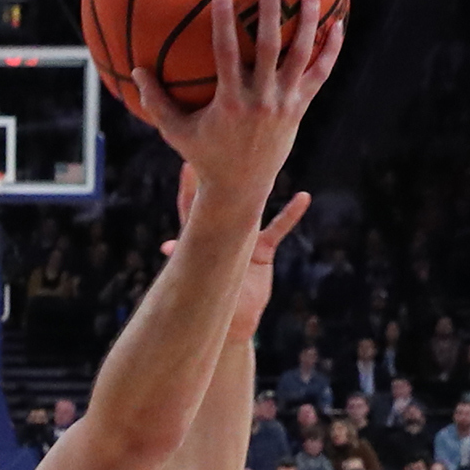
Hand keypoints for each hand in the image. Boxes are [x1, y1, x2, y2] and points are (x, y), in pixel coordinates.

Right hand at [130, 0, 343, 212]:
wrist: (240, 189)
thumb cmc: (204, 157)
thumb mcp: (176, 132)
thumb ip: (156, 102)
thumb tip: (135, 71)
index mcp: (229, 103)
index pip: (226, 55)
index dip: (224, 24)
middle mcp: (260, 101)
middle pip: (269, 48)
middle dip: (270, 13)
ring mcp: (283, 104)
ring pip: (299, 56)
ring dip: (307, 21)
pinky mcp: (299, 108)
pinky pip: (319, 75)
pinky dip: (330, 51)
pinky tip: (338, 26)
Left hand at [167, 168, 311, 341]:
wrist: (233, 324)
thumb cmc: (207, 305)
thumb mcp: (195, 279)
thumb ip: (183, 259)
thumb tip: (165, 246)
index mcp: (201, 238)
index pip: (192, 205)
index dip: (189, 185)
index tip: (188, 162)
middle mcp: (223, 231)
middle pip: (223, 196)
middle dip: (223, 173)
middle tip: (225, 145)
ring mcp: (244, 238)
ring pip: (254, 206)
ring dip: (262, 187)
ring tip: (269, 163)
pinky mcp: (263, 250)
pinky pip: (280, 228)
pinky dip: (291, 214)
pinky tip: (304, 197)